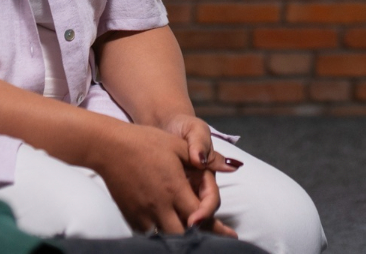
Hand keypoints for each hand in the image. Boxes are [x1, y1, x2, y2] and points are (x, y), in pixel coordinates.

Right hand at [88, 121, 214, 234]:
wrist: (110, 146)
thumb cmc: (146, 141)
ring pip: (165, 237)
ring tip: (189, 238)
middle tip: (207, 237)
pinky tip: (166, 230)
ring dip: (177, 237)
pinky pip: (147, 233)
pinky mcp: (130, 215)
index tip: (218, 226)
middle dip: (196, 236)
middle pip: (183, 234)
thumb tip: (232, 166)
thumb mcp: (178, 146)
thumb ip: (205, 159)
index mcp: (175, 188)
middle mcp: (160, 204)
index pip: (198, 216)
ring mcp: (143, 212)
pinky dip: (158, 234)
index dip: (209, 221)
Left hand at [161, 112, 242, 234]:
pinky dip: (163, 224)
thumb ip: (200, 143)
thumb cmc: (182, 126)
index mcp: (206, 177)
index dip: (205, 212)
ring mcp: (182, 194)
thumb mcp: (194, 130)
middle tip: (183, 239)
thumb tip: (201, 160)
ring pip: (184, 219)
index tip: (193, 220)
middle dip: (196, 229)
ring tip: (172, 242)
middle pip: (200, 217)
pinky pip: (167, 214)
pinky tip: (154, 233)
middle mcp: (196, 189)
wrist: (164, 124)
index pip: (211, 201)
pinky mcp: (166, 197)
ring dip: (180, 231)